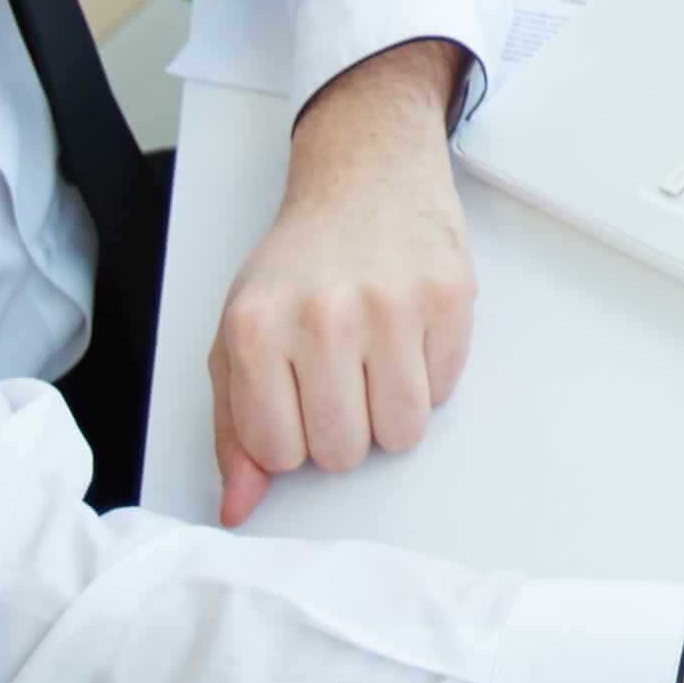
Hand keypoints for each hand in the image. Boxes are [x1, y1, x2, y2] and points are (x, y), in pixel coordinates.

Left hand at [212, 40, 473, 527]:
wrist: (366, 172)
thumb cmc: (300, 261)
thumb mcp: (239, 334)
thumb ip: (233, 427)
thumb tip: (238, 509)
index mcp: (256, 329)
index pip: (278, 454)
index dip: (290, 435)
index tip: (295, 395)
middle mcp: (322, 317)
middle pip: (342, 452)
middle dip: (342, 426)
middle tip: (340, 373)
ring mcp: (392, 305)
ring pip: (401, 434)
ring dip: (389, 410)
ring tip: (375, 358)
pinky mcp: (450, 296)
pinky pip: (444, 392)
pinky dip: (428, 374)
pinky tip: (408, 331)